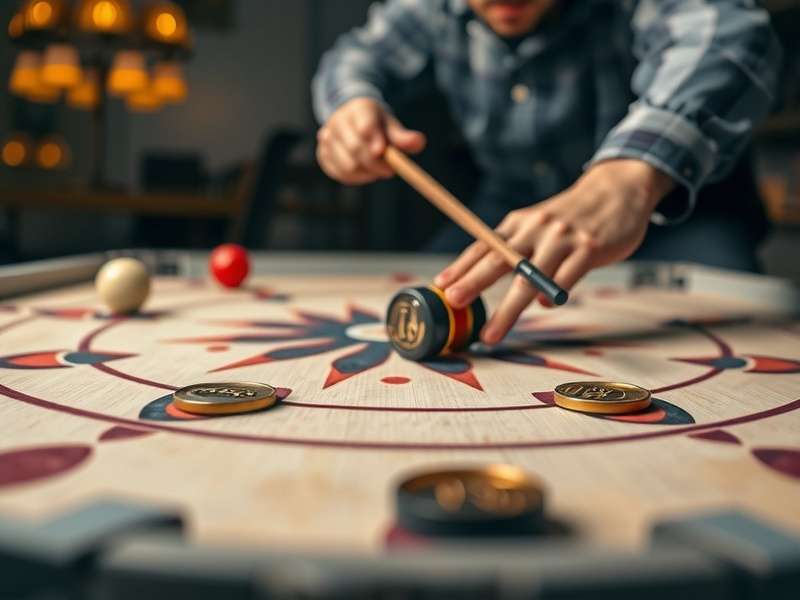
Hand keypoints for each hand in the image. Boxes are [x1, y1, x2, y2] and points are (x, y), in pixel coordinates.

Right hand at [316, 98, 426, 184]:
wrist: (353, 121)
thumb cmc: (377, 125)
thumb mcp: (391, 126)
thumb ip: (403, 136)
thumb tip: (418, 142)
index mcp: (358, 109)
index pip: (364, 125)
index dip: (374, 140)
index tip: (384, 153)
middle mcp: (338, 121)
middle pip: (355, 148)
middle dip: (375, 163)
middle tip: (390, 170)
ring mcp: (327, 137)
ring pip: (348, 165)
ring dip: (367, 173)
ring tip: (377, 168)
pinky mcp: (322, 154)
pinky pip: (340, 173)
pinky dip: (356, 178)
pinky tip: (365, 171)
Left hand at [434, 159, 674, 343]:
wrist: (618, 190)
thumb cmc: (572, 217)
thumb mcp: (538, 223)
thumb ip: (518, 249)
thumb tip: (494, 282)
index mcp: (519, 223)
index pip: (484, 246)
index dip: (461, 266)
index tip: (441, 284)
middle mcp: (536, 228)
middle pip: (500, 260)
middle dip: (473, 283)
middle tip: (454, 301)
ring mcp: (563, 238)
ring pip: (530, 278)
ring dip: (509, 309)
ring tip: (492, 333)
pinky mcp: (590, 248)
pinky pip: (567, 278)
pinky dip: (554, 295)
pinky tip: (546, 304)